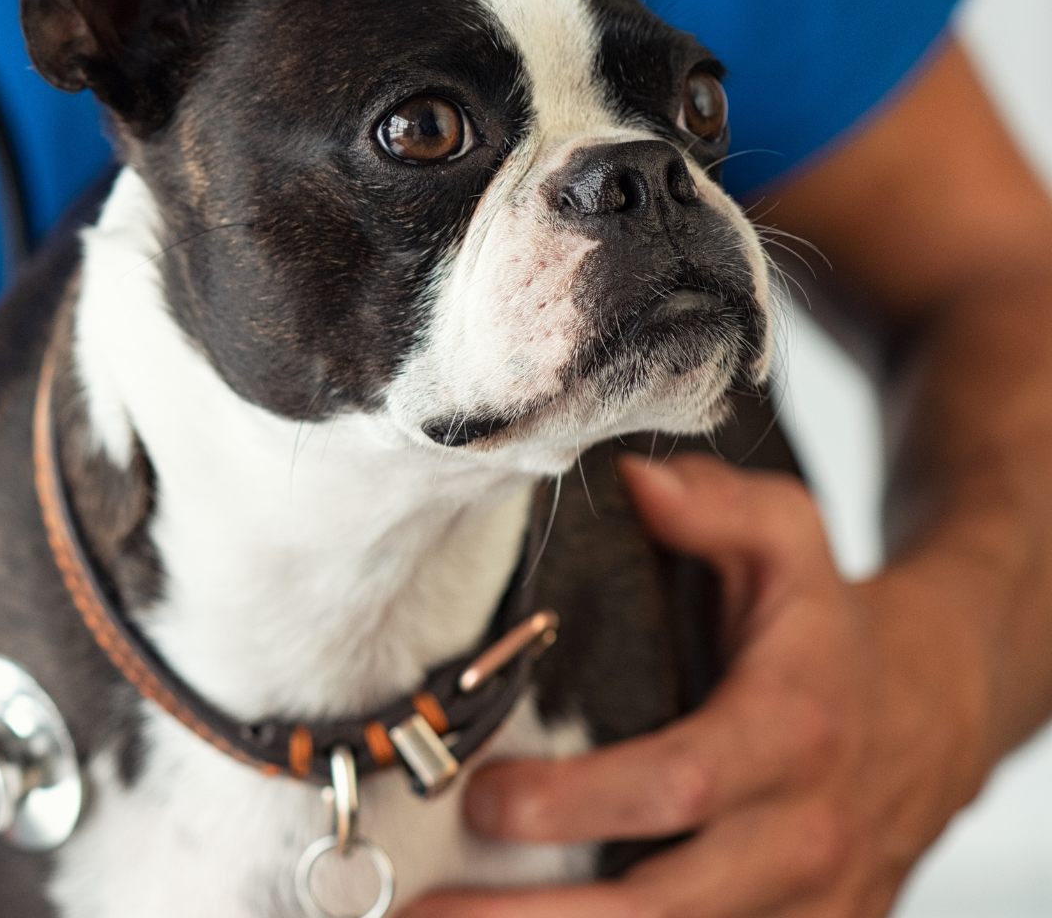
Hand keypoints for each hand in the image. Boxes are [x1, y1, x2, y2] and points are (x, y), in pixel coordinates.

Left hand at [408, 454, 990, 917]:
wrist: (932, 713)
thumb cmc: (824, 627)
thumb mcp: (788, 539)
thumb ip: (714, 506)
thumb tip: (635, 482)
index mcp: (792, 732)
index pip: (679, 785)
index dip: (578, 802)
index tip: (482, 798)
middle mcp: (802, 835)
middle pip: (665, 907)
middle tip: (425, 914)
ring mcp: (806, 905)